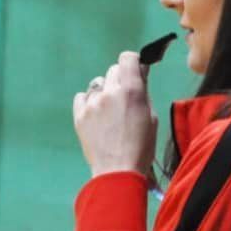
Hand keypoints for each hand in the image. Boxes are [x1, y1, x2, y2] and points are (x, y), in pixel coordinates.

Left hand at [73, 51, 158, 177]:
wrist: (117, 172)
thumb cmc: (142, 146)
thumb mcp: (151, 117)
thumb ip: (143, 93)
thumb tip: (140, 74)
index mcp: (131, 90)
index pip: (127, 58)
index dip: (132, 62)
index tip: (134, 71)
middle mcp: (109, 91)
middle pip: (113, 70)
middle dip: (120, 79)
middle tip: (124, 97)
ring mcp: (92, 103)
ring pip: (97, 84)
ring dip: (104, 91)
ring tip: (109, 110)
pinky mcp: (79, 115)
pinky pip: (82, 97)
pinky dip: (89, 102)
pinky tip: (95, 115)